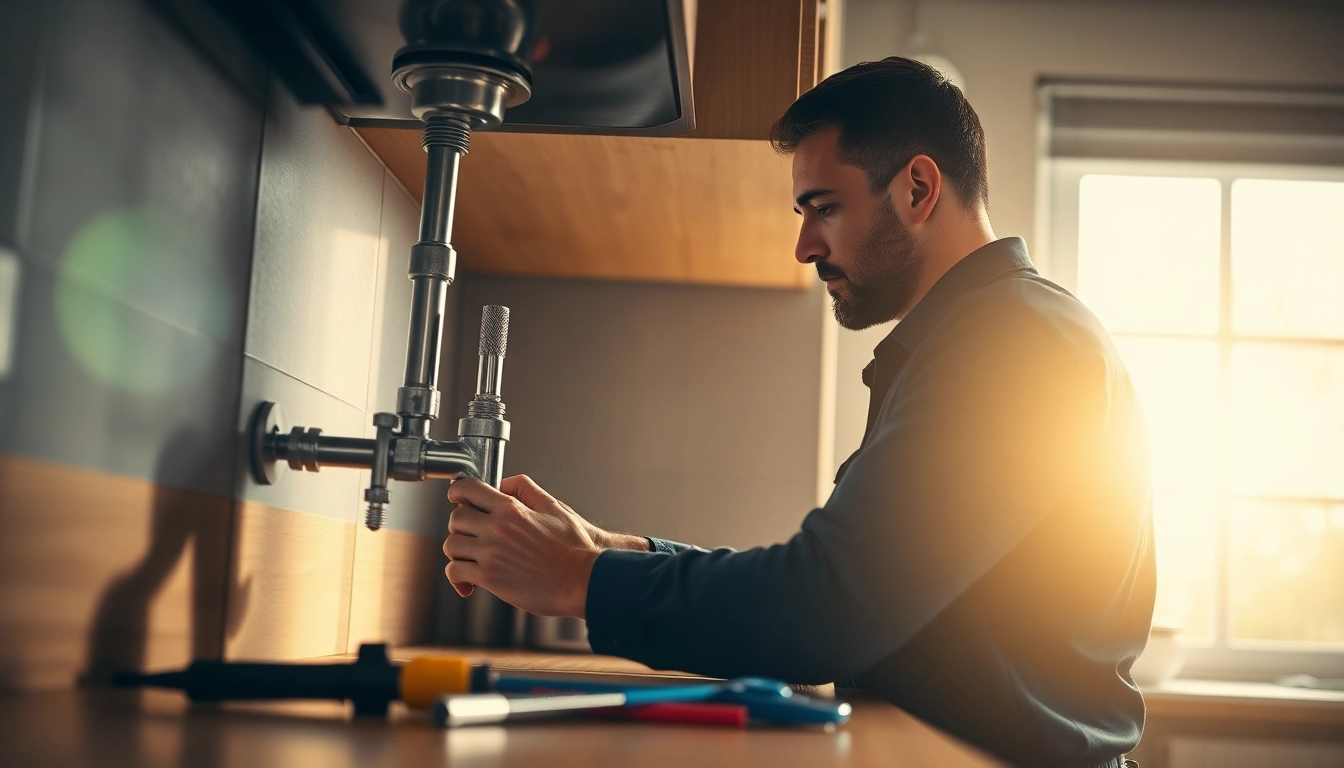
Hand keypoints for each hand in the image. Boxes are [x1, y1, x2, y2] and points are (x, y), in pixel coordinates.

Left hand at [443, 475, 603, 618]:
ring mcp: (491, 554)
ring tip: (470, 555)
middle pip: (456, 518)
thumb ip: (525, 489)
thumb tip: (502, 484)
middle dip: (460, 523)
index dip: (458, 492)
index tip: (458, 498)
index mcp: (511, 509)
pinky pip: (456, 572)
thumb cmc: (574, 546)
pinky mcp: (490, 578)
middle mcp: (497, 529)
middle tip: (471, 532)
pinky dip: (457, 576)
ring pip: (451, 545)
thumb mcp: (553, 506)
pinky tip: (468, 580)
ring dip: (457, 550)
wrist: (582, 579)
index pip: (467, 489)